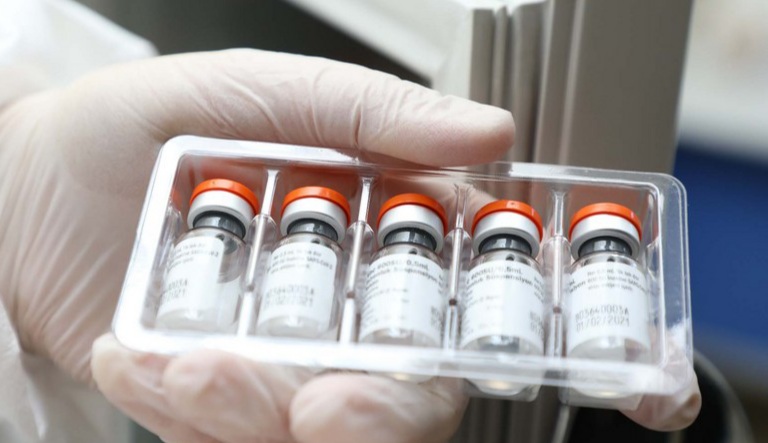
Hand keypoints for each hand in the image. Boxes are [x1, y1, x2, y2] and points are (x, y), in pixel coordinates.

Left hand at [0, 48, 509, 442]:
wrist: (27, 185)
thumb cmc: (141, 125)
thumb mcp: (258, 93)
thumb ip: (370, 114)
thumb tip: (488, 131)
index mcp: (375, 236)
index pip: (450, 310)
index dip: (448, 351)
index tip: (398, 358)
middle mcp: (337, 306)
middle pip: (395, 399)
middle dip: (361, 419)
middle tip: (311, 408)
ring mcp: (276, 358)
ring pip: (304, 430)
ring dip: (248, 417)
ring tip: (180, 367)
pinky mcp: (214, 398)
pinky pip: (222, 437)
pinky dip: (180, 416)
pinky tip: (134, 360)